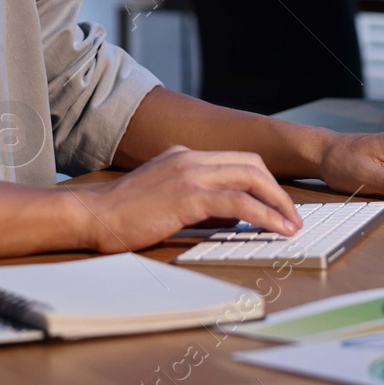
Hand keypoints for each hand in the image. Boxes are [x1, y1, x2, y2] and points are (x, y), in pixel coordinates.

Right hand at [73, 145, 302, 252]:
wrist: (92, 216)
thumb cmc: (121, 214)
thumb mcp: (165, 200)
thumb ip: (198, 203)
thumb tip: (231, 218)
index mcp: (183, 155)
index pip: (237, 160)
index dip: (263, 181)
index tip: (277, 204)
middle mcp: (190, 158)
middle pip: (251, 165)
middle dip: (277, 191)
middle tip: (292, 216)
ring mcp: (189, 173)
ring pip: (251, 178)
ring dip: (277, 203)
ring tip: (291, 225)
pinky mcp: (188, 196)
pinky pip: (238, 203)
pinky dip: (264, 215)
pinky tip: (275, 229)